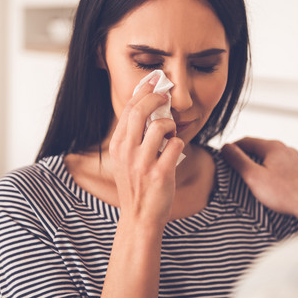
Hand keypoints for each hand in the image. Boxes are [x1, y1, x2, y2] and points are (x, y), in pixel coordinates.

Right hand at [109, 74, 184, 228]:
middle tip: (166, 97)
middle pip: (140, 111)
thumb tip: (149, 108)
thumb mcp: (126, 159)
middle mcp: (127, 152)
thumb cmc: (136, 185)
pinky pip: (175, 145)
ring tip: (171, 132)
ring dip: (171, 124)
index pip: (128, 109)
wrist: (140, 218)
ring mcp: (142, 163)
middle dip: (156, 98)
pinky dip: (179, 143)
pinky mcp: (160, 174)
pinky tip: (175, 149)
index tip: (154, 80)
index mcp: (117, 145)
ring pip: (159, 126)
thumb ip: (133, 136)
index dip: (143, 91)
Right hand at [221, 137, 297, 225]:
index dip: (232, 148)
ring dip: (258, 164)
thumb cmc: (285, 193)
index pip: (246, 141)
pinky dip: (270, 171)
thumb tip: (226, 147)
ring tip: (250, 177)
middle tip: (234, 167)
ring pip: (270, 157)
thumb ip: (238, 160)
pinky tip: (267, 183)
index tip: (224, 156)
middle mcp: (285, 149)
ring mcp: (294, 159)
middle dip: (245, 156)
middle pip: (258, 148)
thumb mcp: (253, 176)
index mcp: (273, 146)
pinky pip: (279, 166)